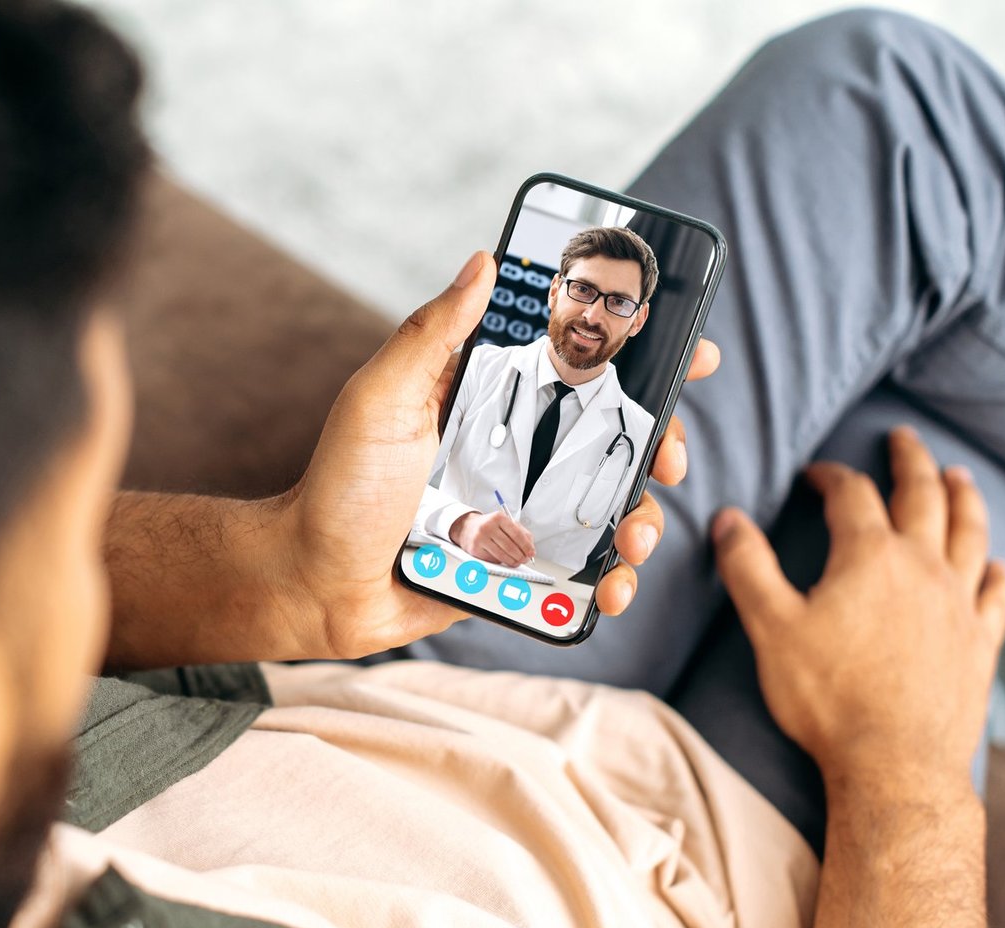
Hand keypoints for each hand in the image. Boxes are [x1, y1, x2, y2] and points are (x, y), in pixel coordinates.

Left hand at [275, 250, 718, 657]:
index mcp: (487, 396)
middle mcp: (513, 448)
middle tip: (668, 458)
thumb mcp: (381, 400)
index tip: (691, 350)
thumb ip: (432, 334)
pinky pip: (582, 570)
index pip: (575, 359)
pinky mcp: (520, 567)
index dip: (638, 350)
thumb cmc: (339, 488)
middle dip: (660, 442)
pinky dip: (611, 581)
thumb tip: (484, 260)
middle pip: (612, 434)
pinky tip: (613, 590)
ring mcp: (522, 509)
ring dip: (643, 519)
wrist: (313, 585)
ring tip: (635, 539)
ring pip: (610, 506)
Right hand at [450, 510, 535, 564]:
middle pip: (510, 547)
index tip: (531, 553)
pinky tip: (503, 559)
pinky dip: (501, 561)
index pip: (517, 534)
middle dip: (520, 556)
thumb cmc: (490, 526)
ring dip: (512, 561)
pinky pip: (493, 559)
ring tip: (517, 562)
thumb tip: (530, 549)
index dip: (526, 546)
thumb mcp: (505, 523)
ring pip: (502, 555)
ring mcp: (480, 538)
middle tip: (525, 560)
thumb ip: (521, 533)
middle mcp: (488, 527)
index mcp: (498, 517)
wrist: (467, 527)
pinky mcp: (475, 549)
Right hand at [712, 427, 1004, 792]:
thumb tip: (729, 520)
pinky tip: (994, 564)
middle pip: (923, 496)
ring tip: (958, 478)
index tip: (816, 474)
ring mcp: (959, 604)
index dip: (831, 476)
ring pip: (970, 533)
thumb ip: (748, 567)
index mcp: (870, 557)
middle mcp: (923, 568)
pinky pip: (995, 593)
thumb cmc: (829, 699)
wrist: (894, 765)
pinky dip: (995, 571)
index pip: (852, 494)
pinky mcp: (979, 642)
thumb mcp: (770, 628)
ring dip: (963, 498)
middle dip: (911, 462)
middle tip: (904, 439)